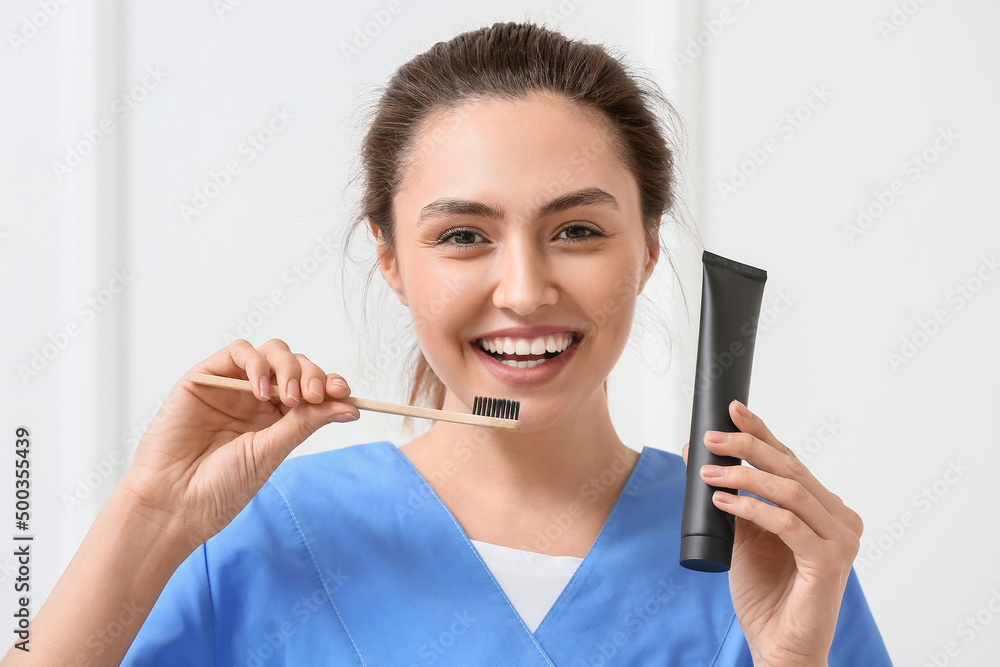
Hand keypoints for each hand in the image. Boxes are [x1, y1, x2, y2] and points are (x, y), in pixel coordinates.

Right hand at [118, 339, 359, 553]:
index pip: (312, 389)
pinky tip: (262, 391)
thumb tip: (351, 407)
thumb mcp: (272, 452)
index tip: (346, 394)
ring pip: (271, 353)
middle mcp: (256, 399)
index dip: (330, 385)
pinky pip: (238, 351)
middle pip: (296, 366)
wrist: (174, 503)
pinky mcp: (205, 378)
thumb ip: (306, 423)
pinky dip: (256, 363)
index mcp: (277, 420)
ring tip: (290, 396)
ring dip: (289, 366)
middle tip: (315, 395)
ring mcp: (232, 387)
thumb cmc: (220, 487)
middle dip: (312, 375)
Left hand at [681, 401, 862, 666]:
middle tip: (711, 438)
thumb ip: (733, 499)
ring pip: (789, 490)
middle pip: (791, 468)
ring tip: (707, 473)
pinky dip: (751, 508)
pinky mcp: (829, 561)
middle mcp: (839, 518)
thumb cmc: (765, 594)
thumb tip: (699, 457)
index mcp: (824, 509)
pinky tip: (723, 503)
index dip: (762, 433)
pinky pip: (786, 523)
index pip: (790, 461)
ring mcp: (839, 539)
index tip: (733, 409)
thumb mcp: (743, 538)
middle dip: (747, 447)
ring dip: (743, 476)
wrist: (779, 645)